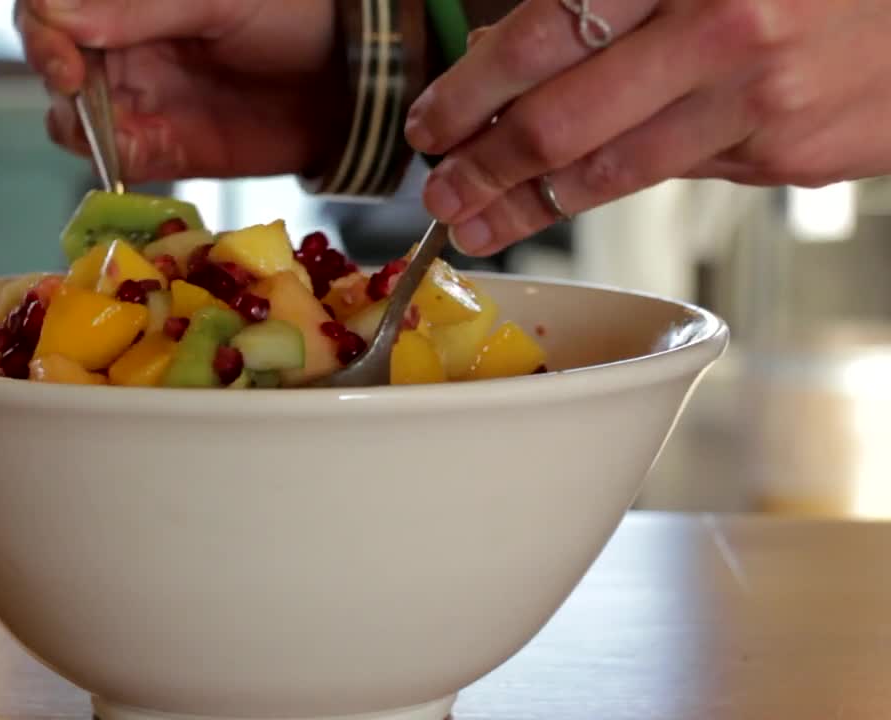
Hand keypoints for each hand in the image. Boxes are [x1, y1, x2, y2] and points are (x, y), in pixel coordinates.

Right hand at [16, 0, 343, 182]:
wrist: (352, 79)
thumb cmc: (294, 13)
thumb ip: (139, 8)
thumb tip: (57, 15)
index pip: (50, 6)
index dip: (43, 29)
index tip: (64, 53)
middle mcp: (121, 44)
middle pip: (51, 58)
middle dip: (53, 70)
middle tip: (75, 84)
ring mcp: (136, 98)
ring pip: (69, 113)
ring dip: (76, 120)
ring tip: (115, 122)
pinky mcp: (159, 148)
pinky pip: (112, 156)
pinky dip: (109, 156)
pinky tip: (131, 149)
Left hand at [404, 0, 890, 255]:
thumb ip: (601, 1)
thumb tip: (495, 50)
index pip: (540, 36)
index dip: (469, 92)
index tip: (430, 125)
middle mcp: (724, 24)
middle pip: (561, 120)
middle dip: (482, 168)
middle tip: (438, 195)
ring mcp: (763, 97)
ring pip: (610, 170)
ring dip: (526, 205)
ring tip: (476, 222)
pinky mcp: (791, 154)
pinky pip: (677, 175)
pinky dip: (611, 185)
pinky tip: (566, 197)